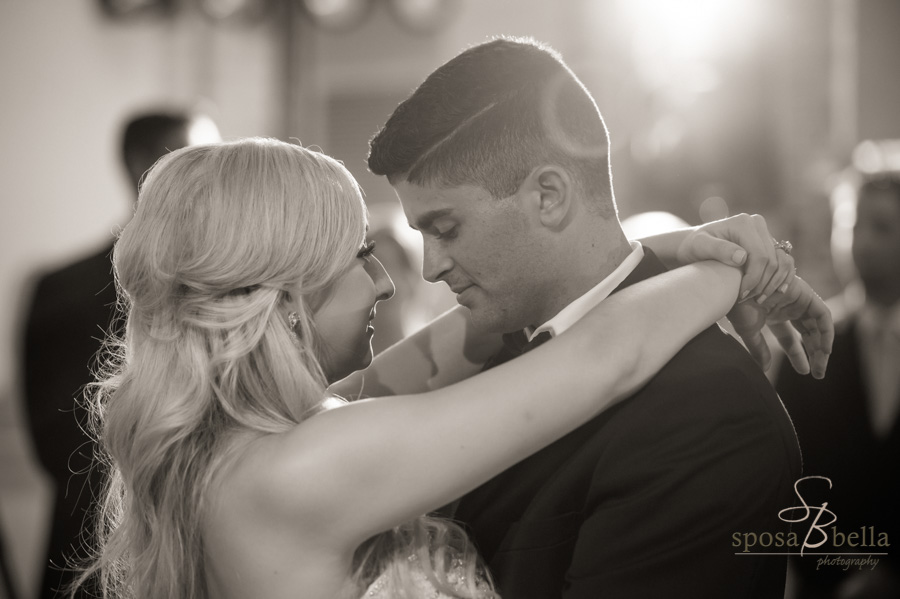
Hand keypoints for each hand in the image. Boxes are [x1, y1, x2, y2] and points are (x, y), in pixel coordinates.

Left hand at [676, 214, 794, 301]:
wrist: (694, 245)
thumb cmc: (693, 246)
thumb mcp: (700, 246)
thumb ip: (719, 249)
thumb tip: (742, 257)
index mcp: (744, 223)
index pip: (760, 256)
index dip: (754, 278)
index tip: (741, 294)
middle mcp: (758, 225)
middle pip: (772, 261)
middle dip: (762, 284)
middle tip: (746, 299)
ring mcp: (764, 234)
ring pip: (781, 263)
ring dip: (772, 284)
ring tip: (756, 299)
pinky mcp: (767, 244)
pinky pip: (783, 263)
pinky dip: (780, 279)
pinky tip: (771, 293)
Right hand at [726, 276, 832, 378]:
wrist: (734, 286)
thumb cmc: (736, 305)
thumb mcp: (749, 331)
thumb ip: (759, 348)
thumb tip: (764, 369)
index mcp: (773, 314)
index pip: (791, 338)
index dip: (798, 356)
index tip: (805, 372)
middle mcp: (788, 306)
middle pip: (808, 332)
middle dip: (814, 353)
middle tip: (818, 374)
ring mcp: (797, 299)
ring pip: (818, 325)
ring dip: (822, 345)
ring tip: (822, 364)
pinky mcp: (805, 293)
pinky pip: (822, 315)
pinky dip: (826, 331)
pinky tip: (824, 349)